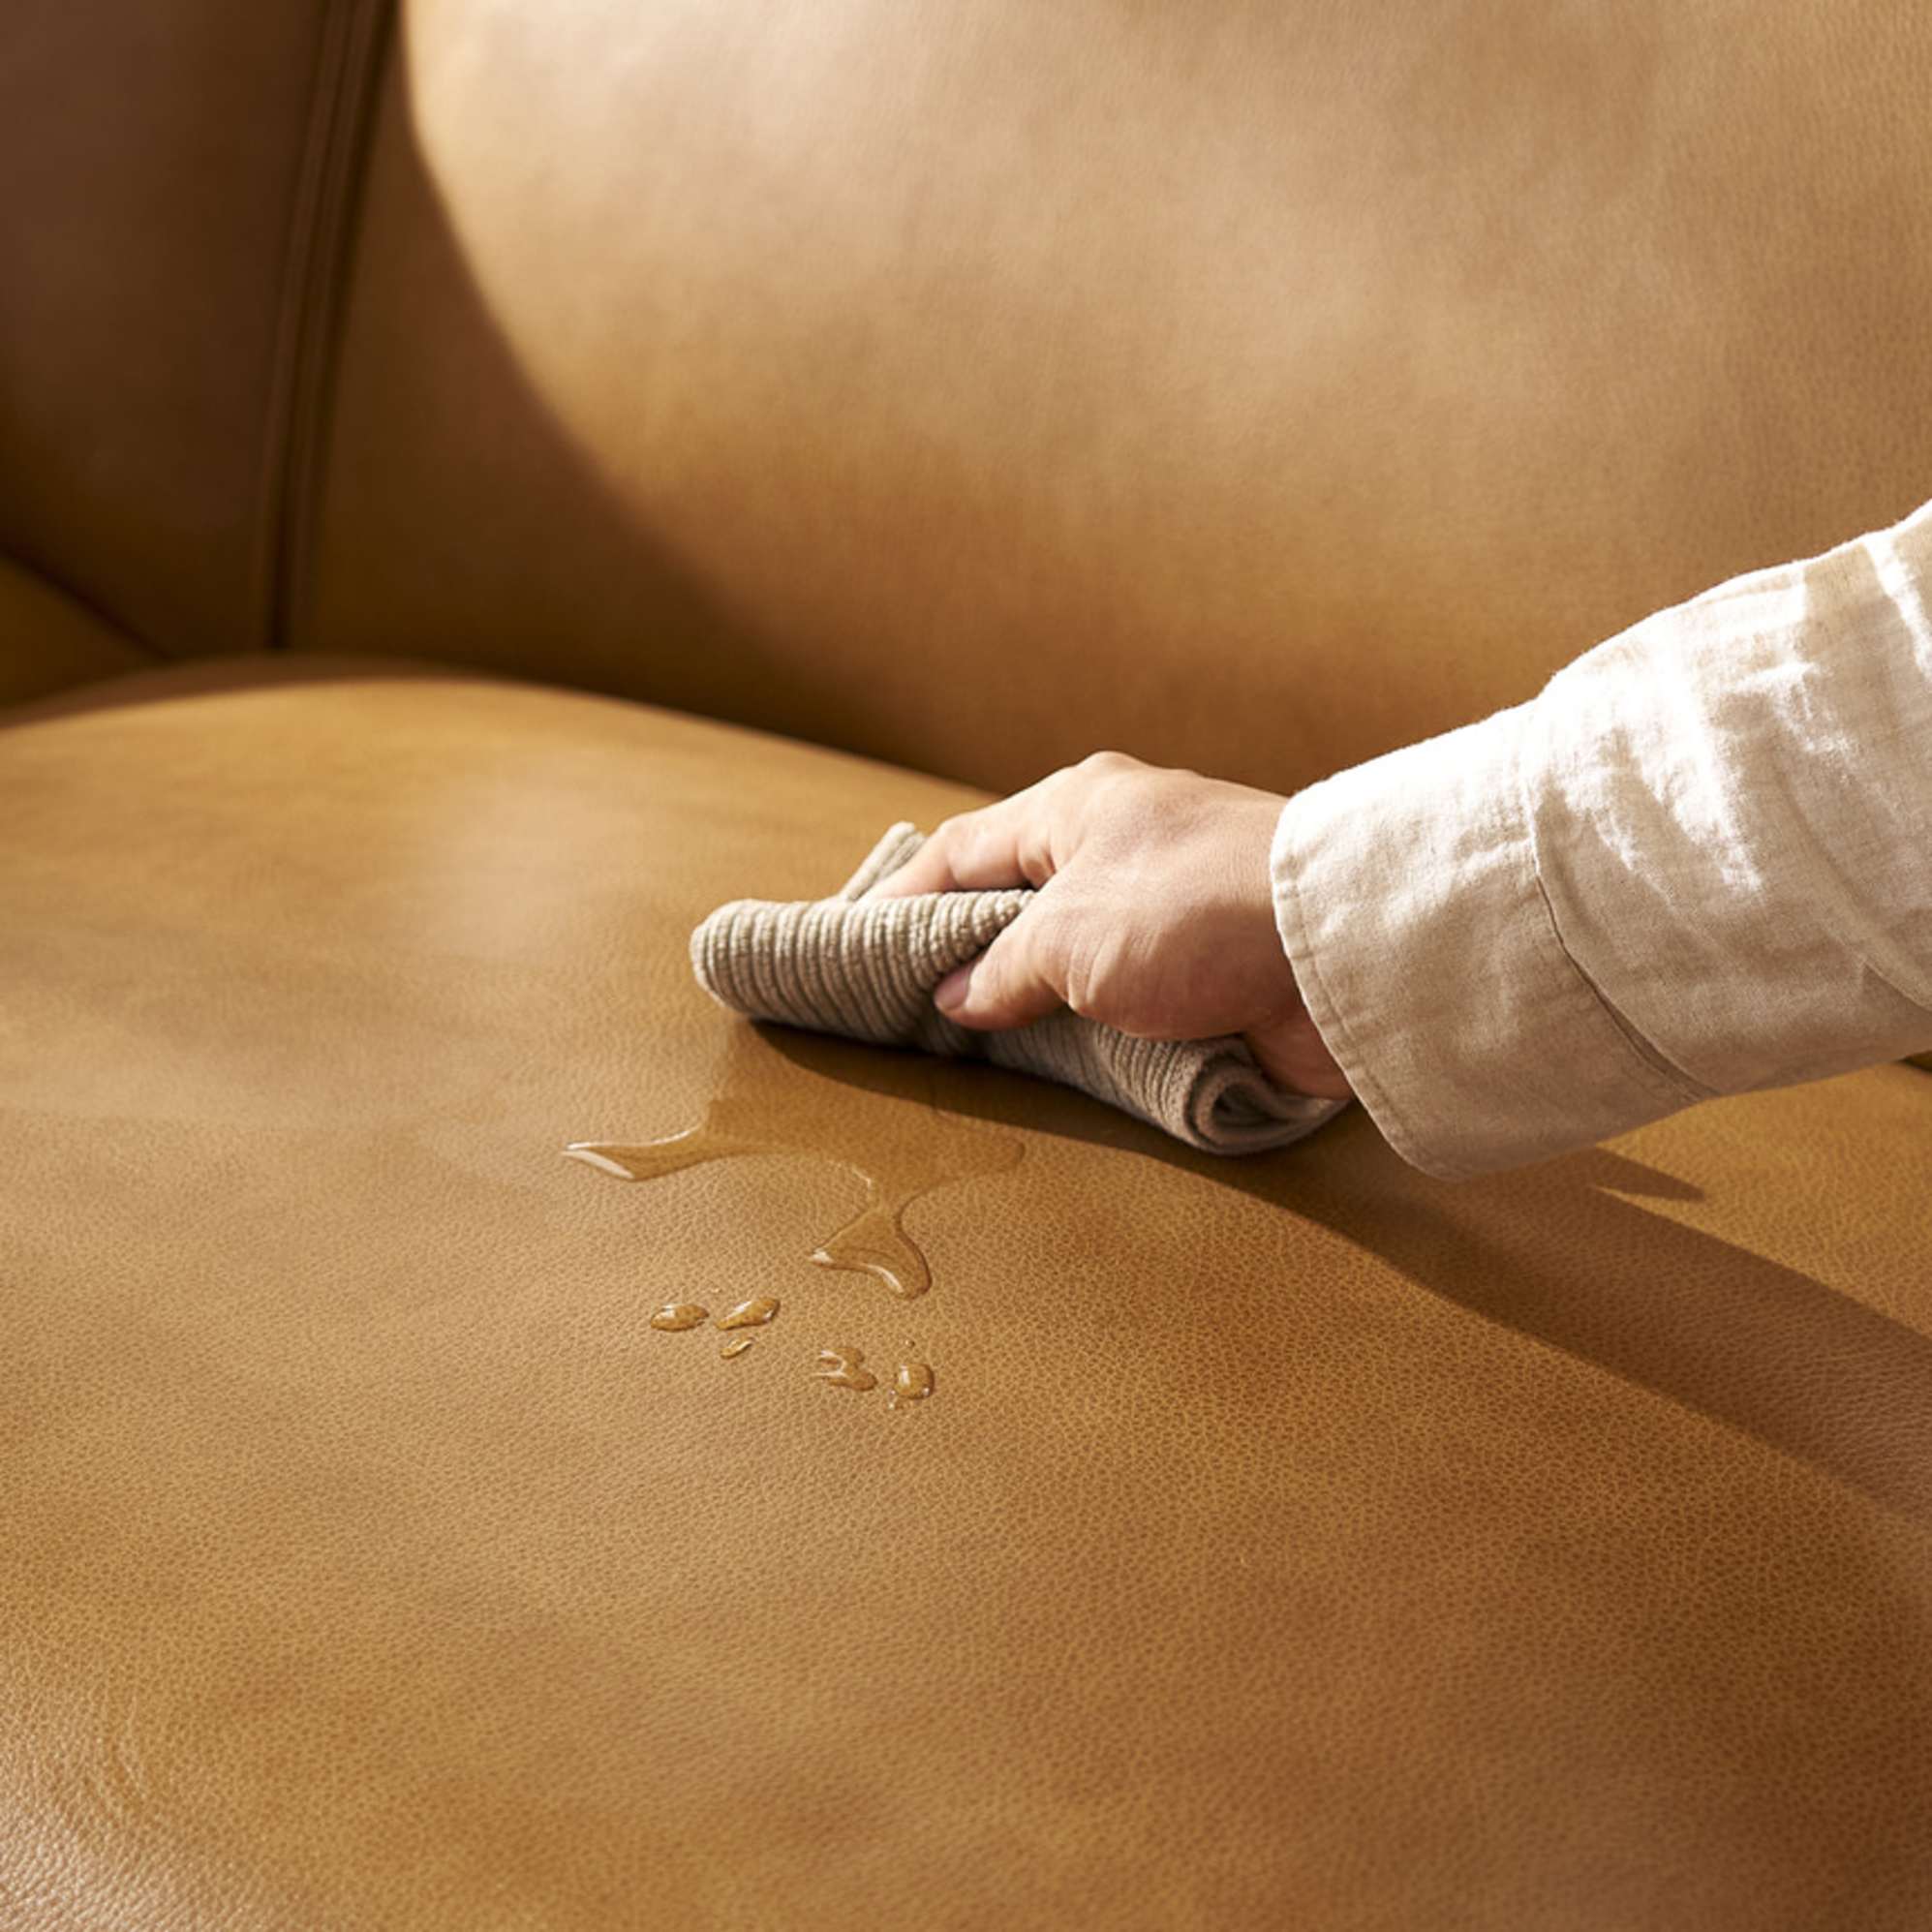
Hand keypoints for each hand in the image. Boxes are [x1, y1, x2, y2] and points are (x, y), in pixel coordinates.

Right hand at [861, 751, 1352, 1099]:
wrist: (1340, 952)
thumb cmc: (1195, 913)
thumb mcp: (1067, 937)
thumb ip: (999, 968)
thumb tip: (955, 998)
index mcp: (1076, 810)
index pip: (960, 851)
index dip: (902, 903)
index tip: (854, 950)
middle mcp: (1119, 848)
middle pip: (1014, 903)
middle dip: (962, 957)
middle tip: (905, 1011)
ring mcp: (1165, 908)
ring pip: (1070, 956)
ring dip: (1030, 1001)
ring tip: (971, 1051)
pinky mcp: (1208, 967)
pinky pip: (1125, 997)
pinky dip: (1088, 1026)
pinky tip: (1056, 1061)